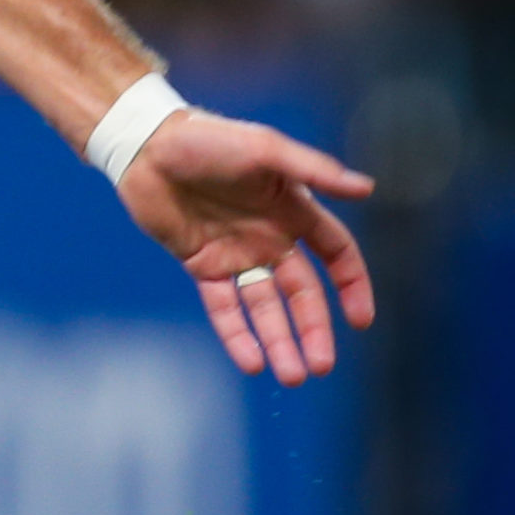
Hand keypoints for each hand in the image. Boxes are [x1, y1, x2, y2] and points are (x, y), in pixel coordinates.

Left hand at [118, 108, 374, 384]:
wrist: (147, 145)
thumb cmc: (210, 138)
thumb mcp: (266, 149)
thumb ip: (315, 171)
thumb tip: (367, 189)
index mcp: (294, 209)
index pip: (336, 254)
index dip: (352, 286)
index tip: (361, 321)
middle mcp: (270, 236)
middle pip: (302, 293)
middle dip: (314, 329)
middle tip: (321, 366)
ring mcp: (237, 253)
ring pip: (265, 307)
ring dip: (278, 341)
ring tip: (291, 376)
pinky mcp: (202, 264)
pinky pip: (224, 307)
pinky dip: (237, 334)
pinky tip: (251, 362)